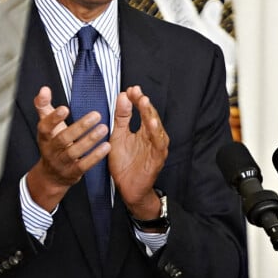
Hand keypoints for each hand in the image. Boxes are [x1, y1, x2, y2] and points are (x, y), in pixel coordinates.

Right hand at [26, 86, 110, 211]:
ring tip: (103, 128)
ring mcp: (61, 163)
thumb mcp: (46, 124)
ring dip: (90, 140)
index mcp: (44, 136)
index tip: (65, 108)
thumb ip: (44, 105)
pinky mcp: (73, 173)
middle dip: (80, 127)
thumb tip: (44, 89)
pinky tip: (106, 146)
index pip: (45, 127)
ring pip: (74, 152)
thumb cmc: (52, 142)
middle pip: (63, 139)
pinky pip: (84, 165)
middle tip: (96, 115)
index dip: (54, 118)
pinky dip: (95, 156)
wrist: (51, 175)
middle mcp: (51, 150)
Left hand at [109, 85, 168, 219]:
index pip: (142, 110)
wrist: (128, 189)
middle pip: (150, 116)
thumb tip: (123, 95)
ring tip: (145, 102)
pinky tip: (151, 124)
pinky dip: (156, 134)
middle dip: (144, 103)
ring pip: (156, 128)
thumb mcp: (119, 135)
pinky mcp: (157, 159)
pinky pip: (158, 145)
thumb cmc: (125, 163)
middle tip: (137, 92)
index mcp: (144, 130)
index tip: (130, 89)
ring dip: (151, 115)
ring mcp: (156, 147)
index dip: (137, 99)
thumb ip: (122, 117)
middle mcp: (152, 137)